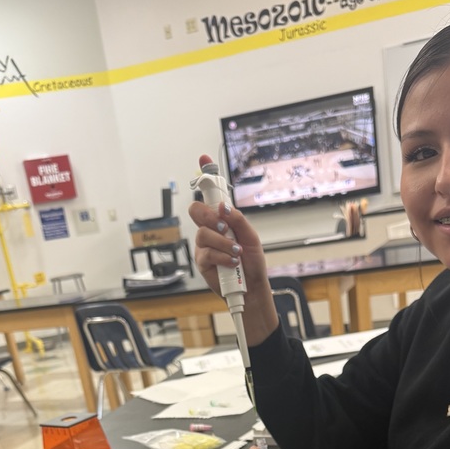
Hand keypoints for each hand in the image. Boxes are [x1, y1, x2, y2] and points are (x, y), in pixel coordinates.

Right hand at [188, 154, 277, 344]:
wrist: (253, 290)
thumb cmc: (253, 264)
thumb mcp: (251, 238)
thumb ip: (238, 221)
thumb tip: (223, 206)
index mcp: (222, 221)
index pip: (211, 196)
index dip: (206, 177)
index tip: (203, 159)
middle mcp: (210, 230)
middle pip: (196, 210)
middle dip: (208, 215)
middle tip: (223, 225)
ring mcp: (204, 246)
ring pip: (202, 233)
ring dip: (223, 242)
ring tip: (237, 253)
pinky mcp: (202, 262)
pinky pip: (206, 252)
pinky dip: (222, 256)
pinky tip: (232, 262)